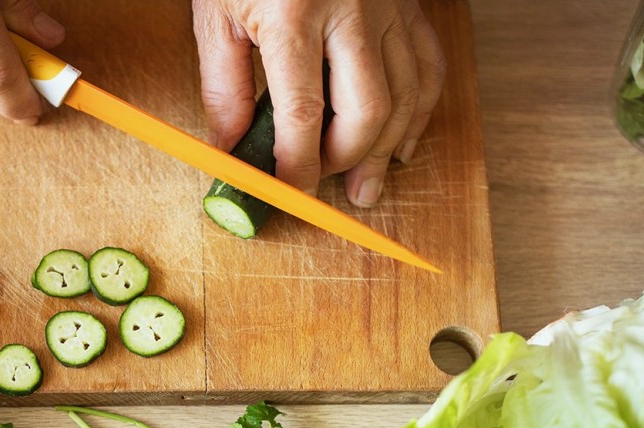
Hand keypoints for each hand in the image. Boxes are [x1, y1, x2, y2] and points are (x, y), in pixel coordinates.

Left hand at [193, 0, 444, 206]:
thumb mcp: (216, 12)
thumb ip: (222, 85)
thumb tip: (230, 149)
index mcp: (294, 14)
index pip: (304, 113)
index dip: (298, 166)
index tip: (288, 192)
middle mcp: (350, 11)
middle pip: (366, 111)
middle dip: (345, 161)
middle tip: (322, 186)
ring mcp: (388, 7)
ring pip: (406, 96)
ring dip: (386, 150)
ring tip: (366, 186)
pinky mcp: (409, 3)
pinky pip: (427, 66)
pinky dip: (420, 111)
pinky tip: (400, 143)